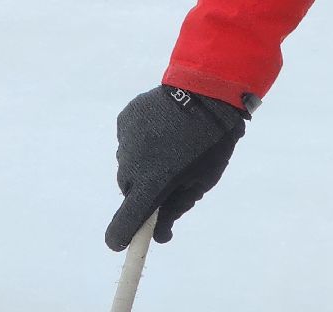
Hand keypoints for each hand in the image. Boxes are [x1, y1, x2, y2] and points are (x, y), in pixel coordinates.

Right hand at [105, 85, 246, 250]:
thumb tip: (158, 234)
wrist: (206, 91)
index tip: (120, 242)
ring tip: (168, 145)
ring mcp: (126, 139)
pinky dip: (140, 140)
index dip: (121, 235)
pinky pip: (128, 140)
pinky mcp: (125, 119)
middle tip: (168, 177)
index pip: (126, 220)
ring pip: (128, 163)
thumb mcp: (201, 182)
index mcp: (154, 182)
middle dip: (143, 190)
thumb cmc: (211, 143)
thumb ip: (177, 209)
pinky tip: (161, 127)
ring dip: (142, 163)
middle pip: (129, 189)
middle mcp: (132, 163)